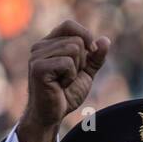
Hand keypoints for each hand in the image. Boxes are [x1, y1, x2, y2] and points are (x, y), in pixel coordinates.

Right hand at [16, 19, 109, 141]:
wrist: (52, 115)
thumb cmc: (66, 94)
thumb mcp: (86, 73)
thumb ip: (95, 57)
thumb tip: (105, 40)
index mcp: (49, 44)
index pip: (69, 25)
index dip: (85, 36)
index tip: (91, 53)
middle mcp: (40, 46)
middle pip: (77, 40)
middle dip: (81, 62)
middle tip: (68, 77)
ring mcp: (37, 56)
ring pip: (74, 50)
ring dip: (75, 70)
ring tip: (63, 81)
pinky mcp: (38, 67)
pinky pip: (67, 63)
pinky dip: (70, 77)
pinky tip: (60, 86)